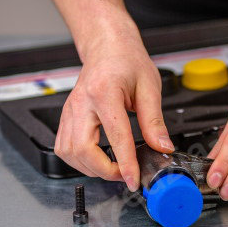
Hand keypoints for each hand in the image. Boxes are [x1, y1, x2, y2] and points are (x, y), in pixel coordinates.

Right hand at [55, 15, 174, 190]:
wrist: (107, 46)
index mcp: (104, 92)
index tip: (133, 180)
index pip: (115, 137)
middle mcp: (81, 103)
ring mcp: (70, 110)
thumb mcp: (150, 87)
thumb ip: (154, 121)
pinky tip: (97, 160)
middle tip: (125, 174)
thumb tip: (162, 147)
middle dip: (103, 171)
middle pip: (81, 150)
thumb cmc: (127, 60)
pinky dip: (79, 161)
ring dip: (90, 168)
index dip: (125, 163)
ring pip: (68, 153)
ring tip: (114, 168)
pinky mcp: (66, 117)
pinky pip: (64, 147)